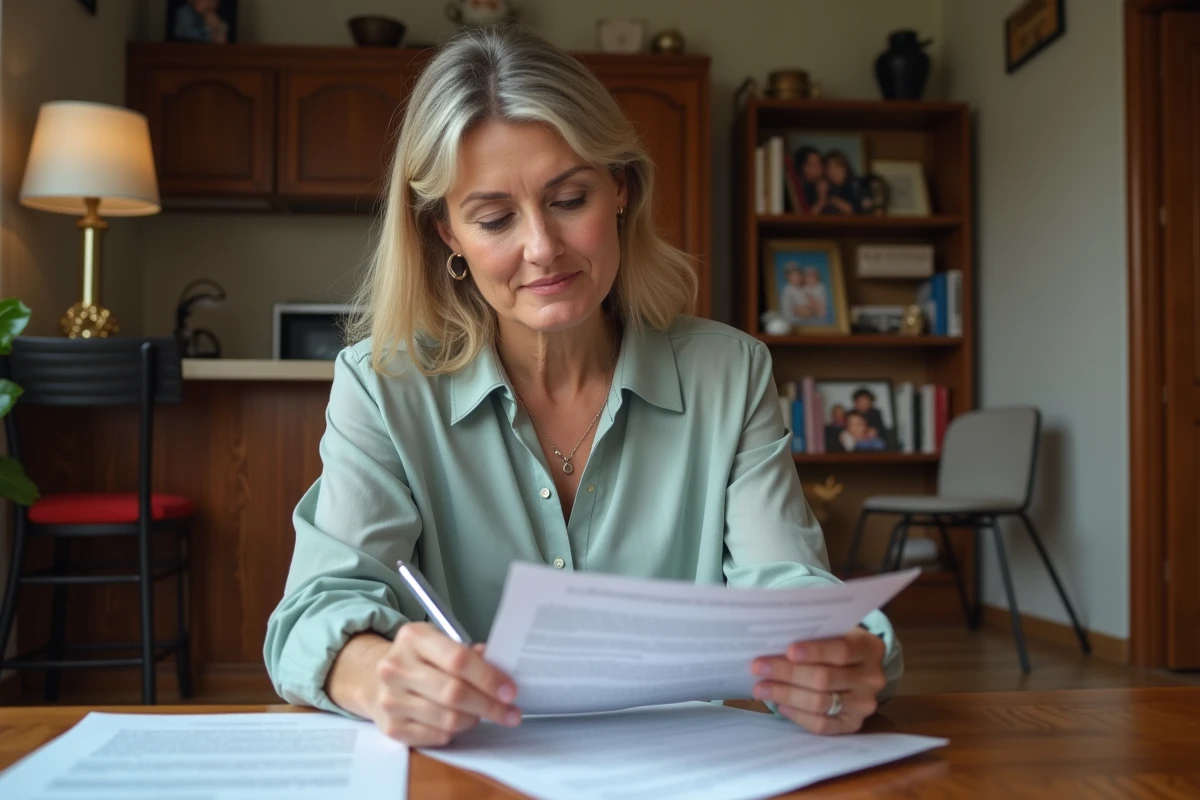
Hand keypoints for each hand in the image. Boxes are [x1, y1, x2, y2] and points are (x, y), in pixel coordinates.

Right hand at [369, 622, 520, 746]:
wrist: (373, 677)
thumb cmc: (417, 658)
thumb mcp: (439, 642)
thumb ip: (468, 654)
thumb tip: (501, 669)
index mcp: (414, 638)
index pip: (458, 660)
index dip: (489, 678)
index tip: (510, 691)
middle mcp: (397, 668)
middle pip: (454, 693)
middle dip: (489, 706)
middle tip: (510, 712)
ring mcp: (391, 700)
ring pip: (448, 719)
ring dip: (474, 719)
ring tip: (484, 714)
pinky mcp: (391, 727)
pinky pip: (436, 736)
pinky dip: (455, 732)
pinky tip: (460, 722)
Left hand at [749, 627, 886, 734]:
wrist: (856, 668)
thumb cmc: (835, 644)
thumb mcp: (832, 632)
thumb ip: (812, 636)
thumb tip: (772, 642)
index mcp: (869, 648)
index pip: (842, 650)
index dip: (814, 651)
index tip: (788, 651)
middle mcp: (872, 678)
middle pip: (825, 678)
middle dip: (788, 673)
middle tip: (758, 668)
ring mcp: (864, 704)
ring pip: (820, 702)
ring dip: (786, 695)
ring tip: (761, 688)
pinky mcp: (853, 724)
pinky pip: (822, 724)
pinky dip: (798, 715)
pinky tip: (780, 705)